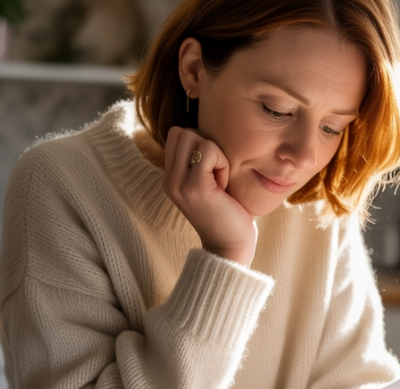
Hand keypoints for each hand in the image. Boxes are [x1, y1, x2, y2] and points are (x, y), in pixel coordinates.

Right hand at [163, 126, 257, 265]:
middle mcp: (169, 180)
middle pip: (182, 131)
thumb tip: (206, 133)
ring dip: (215, 154)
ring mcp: (179, 184)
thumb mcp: (208, 184)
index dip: (200, 144)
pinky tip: (224, 187)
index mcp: (170, 178)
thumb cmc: (228, 213)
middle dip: (206, 146)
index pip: (176, 135)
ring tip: (219, 181)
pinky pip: (209, 150)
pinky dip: (223, 163)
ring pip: (193, 136)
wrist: (230, 247)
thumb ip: (200, 162)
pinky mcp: (195, 187)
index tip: (211, 170)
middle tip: (216, 174)